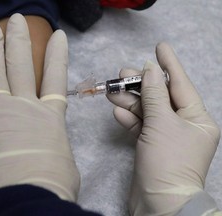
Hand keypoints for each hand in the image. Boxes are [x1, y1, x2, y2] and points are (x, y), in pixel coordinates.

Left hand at [0, 14, 79, 214]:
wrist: (27, 201)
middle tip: (16, 20)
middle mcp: (24, 108)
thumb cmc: (52, 184)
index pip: (56, 77)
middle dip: (18, 40)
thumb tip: (48, 144)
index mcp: (50, 117)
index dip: (57, 55)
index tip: (58, 36)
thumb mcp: (63, 160)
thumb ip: (53, 145)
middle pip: (21, 66)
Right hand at [107, 42, 219, 214]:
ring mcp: (166, 136)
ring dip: (130, 101)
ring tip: (113, 90)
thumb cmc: (168, 160)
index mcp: (196, 118)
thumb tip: (149, 69)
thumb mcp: (162, 123)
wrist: (158, 204)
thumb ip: (154, 95)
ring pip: (147, 111)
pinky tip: (118, 112)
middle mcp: (183, 125)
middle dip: (141, 85)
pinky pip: (141, 126)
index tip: (159, 46)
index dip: (169, 64)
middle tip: (122, 73)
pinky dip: (130, 119)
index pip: (180, 84)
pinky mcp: (151, 146)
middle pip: (160, 97)